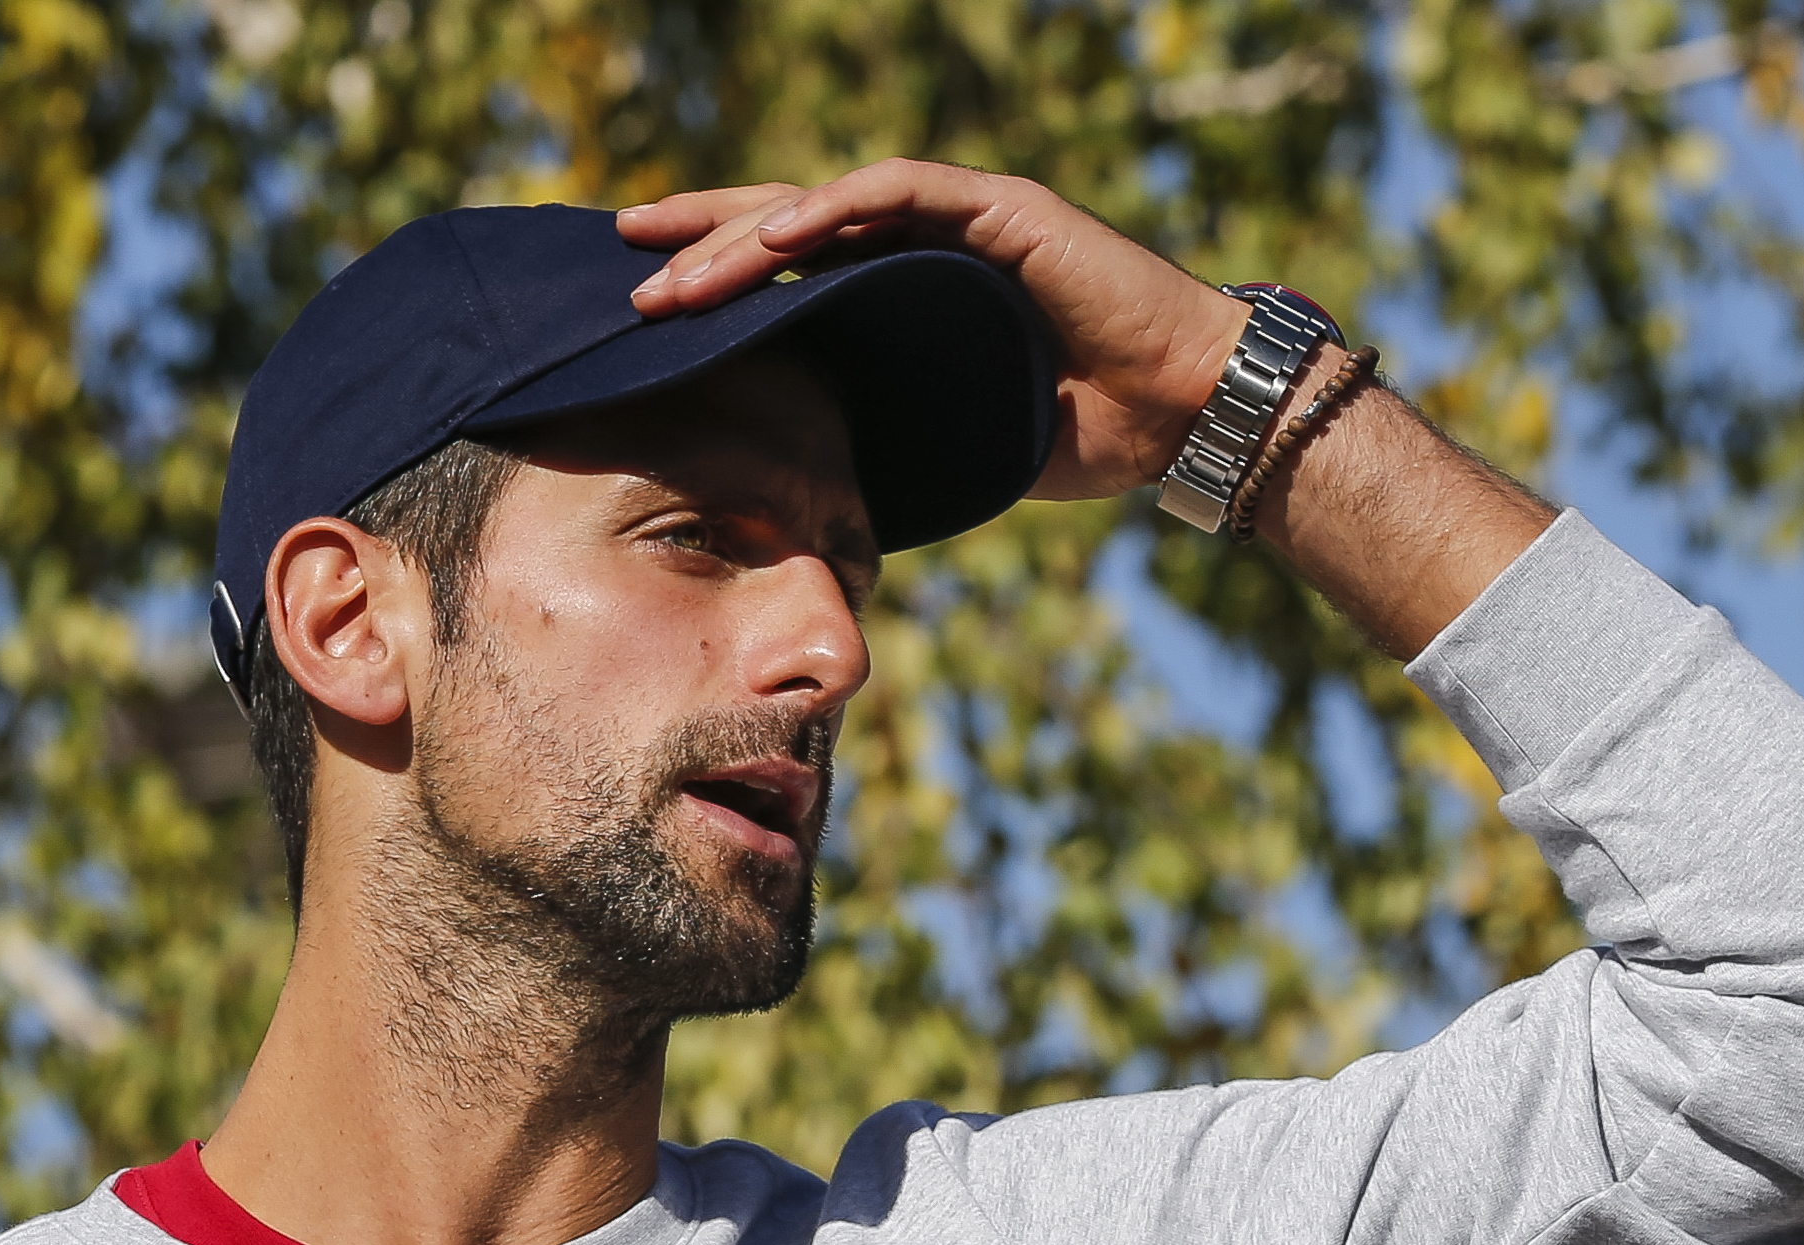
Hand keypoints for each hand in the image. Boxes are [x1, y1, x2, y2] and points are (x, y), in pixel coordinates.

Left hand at [618, 162, 1247, 501]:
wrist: (1182, 412)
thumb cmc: (1081, 433)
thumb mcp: (947, 442)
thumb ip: (878, 440)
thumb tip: (801, 492)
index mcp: (904, 293)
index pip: (794, 272)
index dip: (719, 282)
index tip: (644, 306)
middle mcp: (921, 243)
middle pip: (789, 224)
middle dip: (702, 244)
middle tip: (621, 263)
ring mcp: (959, 216)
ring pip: (826, 205)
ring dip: (743, 235)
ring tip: (673, 272)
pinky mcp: (998, 208)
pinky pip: (897, 194)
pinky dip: (829, 210)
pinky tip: (769, 234)